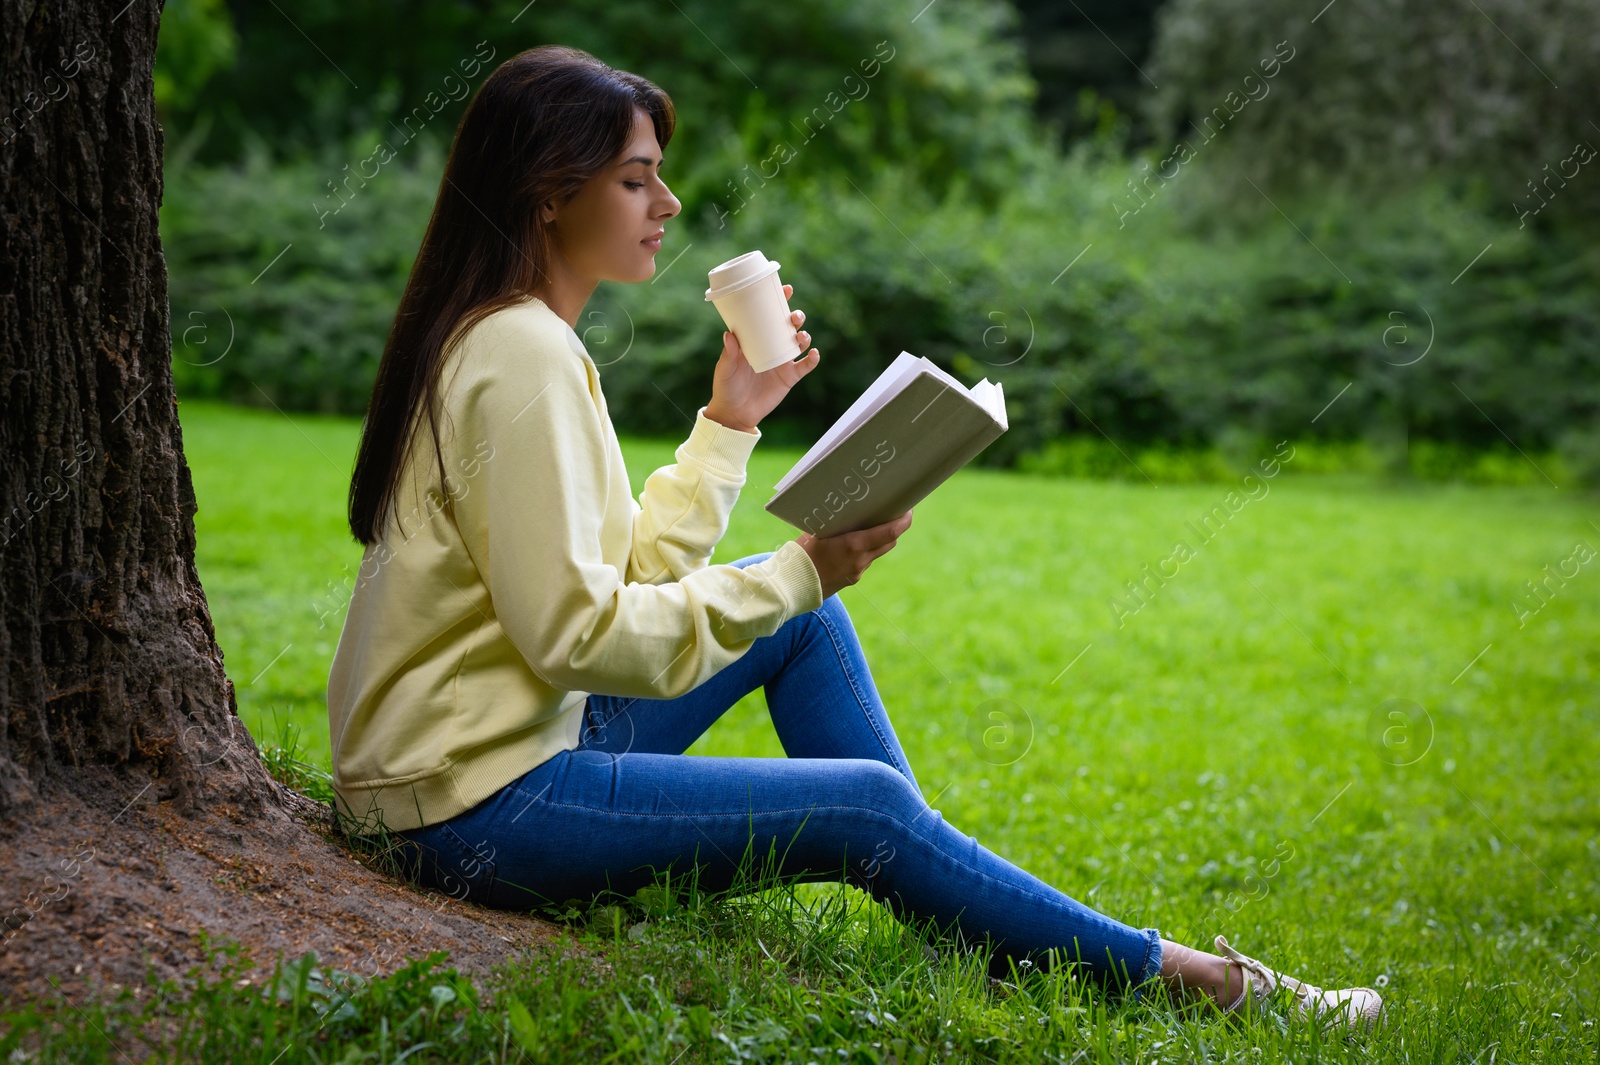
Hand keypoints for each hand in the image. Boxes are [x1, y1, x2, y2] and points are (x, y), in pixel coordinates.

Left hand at [704, 284, 820, 432]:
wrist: (735, 413)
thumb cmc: (726, 387)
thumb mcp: (725, 369)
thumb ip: (728, 354)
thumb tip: (729, 335)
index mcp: (756, 339)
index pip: (768, 315)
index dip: (779, 300)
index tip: (786, 289)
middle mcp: (771, 346)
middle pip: (788, 326)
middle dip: (796, 317)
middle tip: (794, 317)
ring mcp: (782, 362)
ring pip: (799, 342)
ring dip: (804, 335)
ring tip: (801, 336)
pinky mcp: (789, 377)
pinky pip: (805, 366)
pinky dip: (812, 359)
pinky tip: (813, 354)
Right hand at [795, 510, 912, 599]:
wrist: (792, 586)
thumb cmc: (801, 553)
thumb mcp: (817, 531)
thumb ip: (837, 523)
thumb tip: (846, 507)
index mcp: (854, 545)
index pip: (890, 532)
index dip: (903, 521)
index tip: (908, 510)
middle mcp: (860, 560)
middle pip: (889, 542)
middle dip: (894, 528)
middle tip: (892, 514)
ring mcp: (857, 571)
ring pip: (877, 553)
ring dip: (878, 541)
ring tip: (871, 527)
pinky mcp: (852, 579)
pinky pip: (864, 562)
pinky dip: (863, 552)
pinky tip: (852, 545)